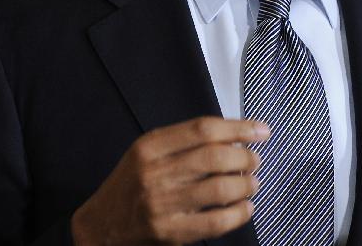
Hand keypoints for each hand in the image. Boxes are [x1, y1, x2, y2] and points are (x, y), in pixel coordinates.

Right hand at [71, 116, 268, 245]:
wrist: (100, 227)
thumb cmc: (132, 184)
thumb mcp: (147, 153)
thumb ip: (184, 142)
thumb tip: (237, 134)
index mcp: (150, 146)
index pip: (203, 129)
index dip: (238, 128)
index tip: (261, 131)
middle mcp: (154, 173)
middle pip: (214, 156)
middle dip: (245, 156)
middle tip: (256, 160)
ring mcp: (161, 205)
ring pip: (219, 188)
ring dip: (246, 184)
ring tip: (252, 183)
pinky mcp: (169, 233)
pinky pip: (215, 222)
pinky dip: (239, 214)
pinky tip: (246, 208)